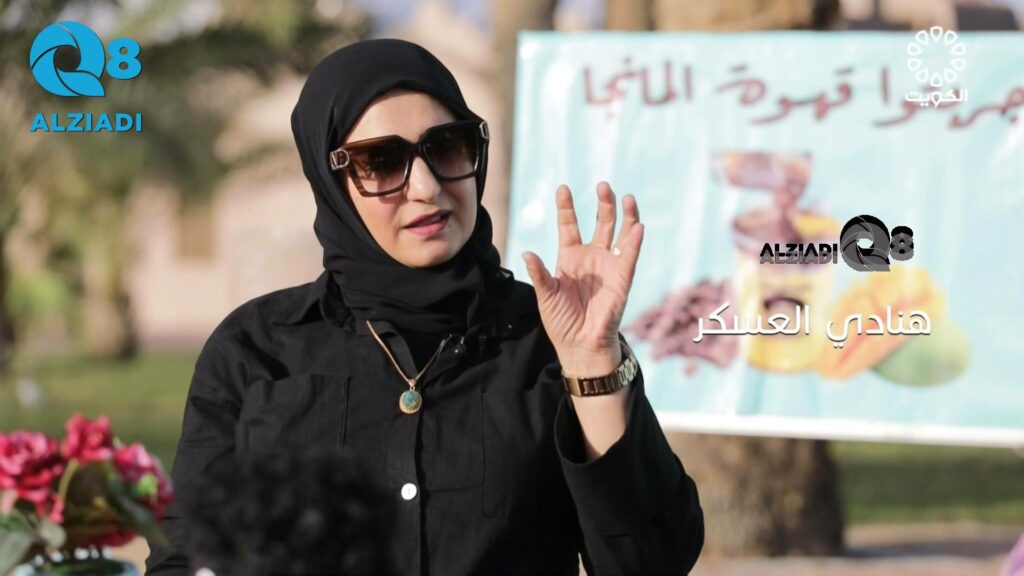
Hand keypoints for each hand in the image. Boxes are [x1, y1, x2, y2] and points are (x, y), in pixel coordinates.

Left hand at [522, 181, 643, 375]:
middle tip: (603, 184)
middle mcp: (592, 257)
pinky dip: (635, 242)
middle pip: (600, 223)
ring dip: (625, 216)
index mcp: (570, 258)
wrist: (580, 345)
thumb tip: (527, 253)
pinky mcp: (622, 280)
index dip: (566, 207)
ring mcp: (609, 266)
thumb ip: (539, 274)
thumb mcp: (546, 296)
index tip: (563, 187)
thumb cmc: (561, 321)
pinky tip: (638, 226)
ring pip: (620, 234)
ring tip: (626, 196)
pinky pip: (630, 257)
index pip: (569, 225)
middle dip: (603, 204)